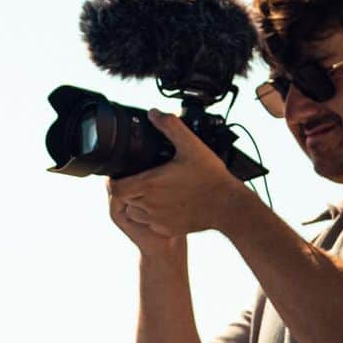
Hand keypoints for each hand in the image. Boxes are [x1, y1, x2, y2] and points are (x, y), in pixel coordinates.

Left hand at [108, 109, 244, 245]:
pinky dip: (153, 216)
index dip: (114, 181)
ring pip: (136, 213)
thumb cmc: (210, 177)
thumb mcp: (191, 145)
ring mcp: (158, 220)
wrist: (228, 206)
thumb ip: (170, 126)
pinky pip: (151, 224)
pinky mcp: (168, 230)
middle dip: (128, 189)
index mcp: (150, 185)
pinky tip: (167, 204)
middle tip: (142, 178)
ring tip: (153, 191)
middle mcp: (150, 205)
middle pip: (124, 199)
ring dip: (139, 203)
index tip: (122, 174)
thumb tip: (153, 113)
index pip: (115, 188)